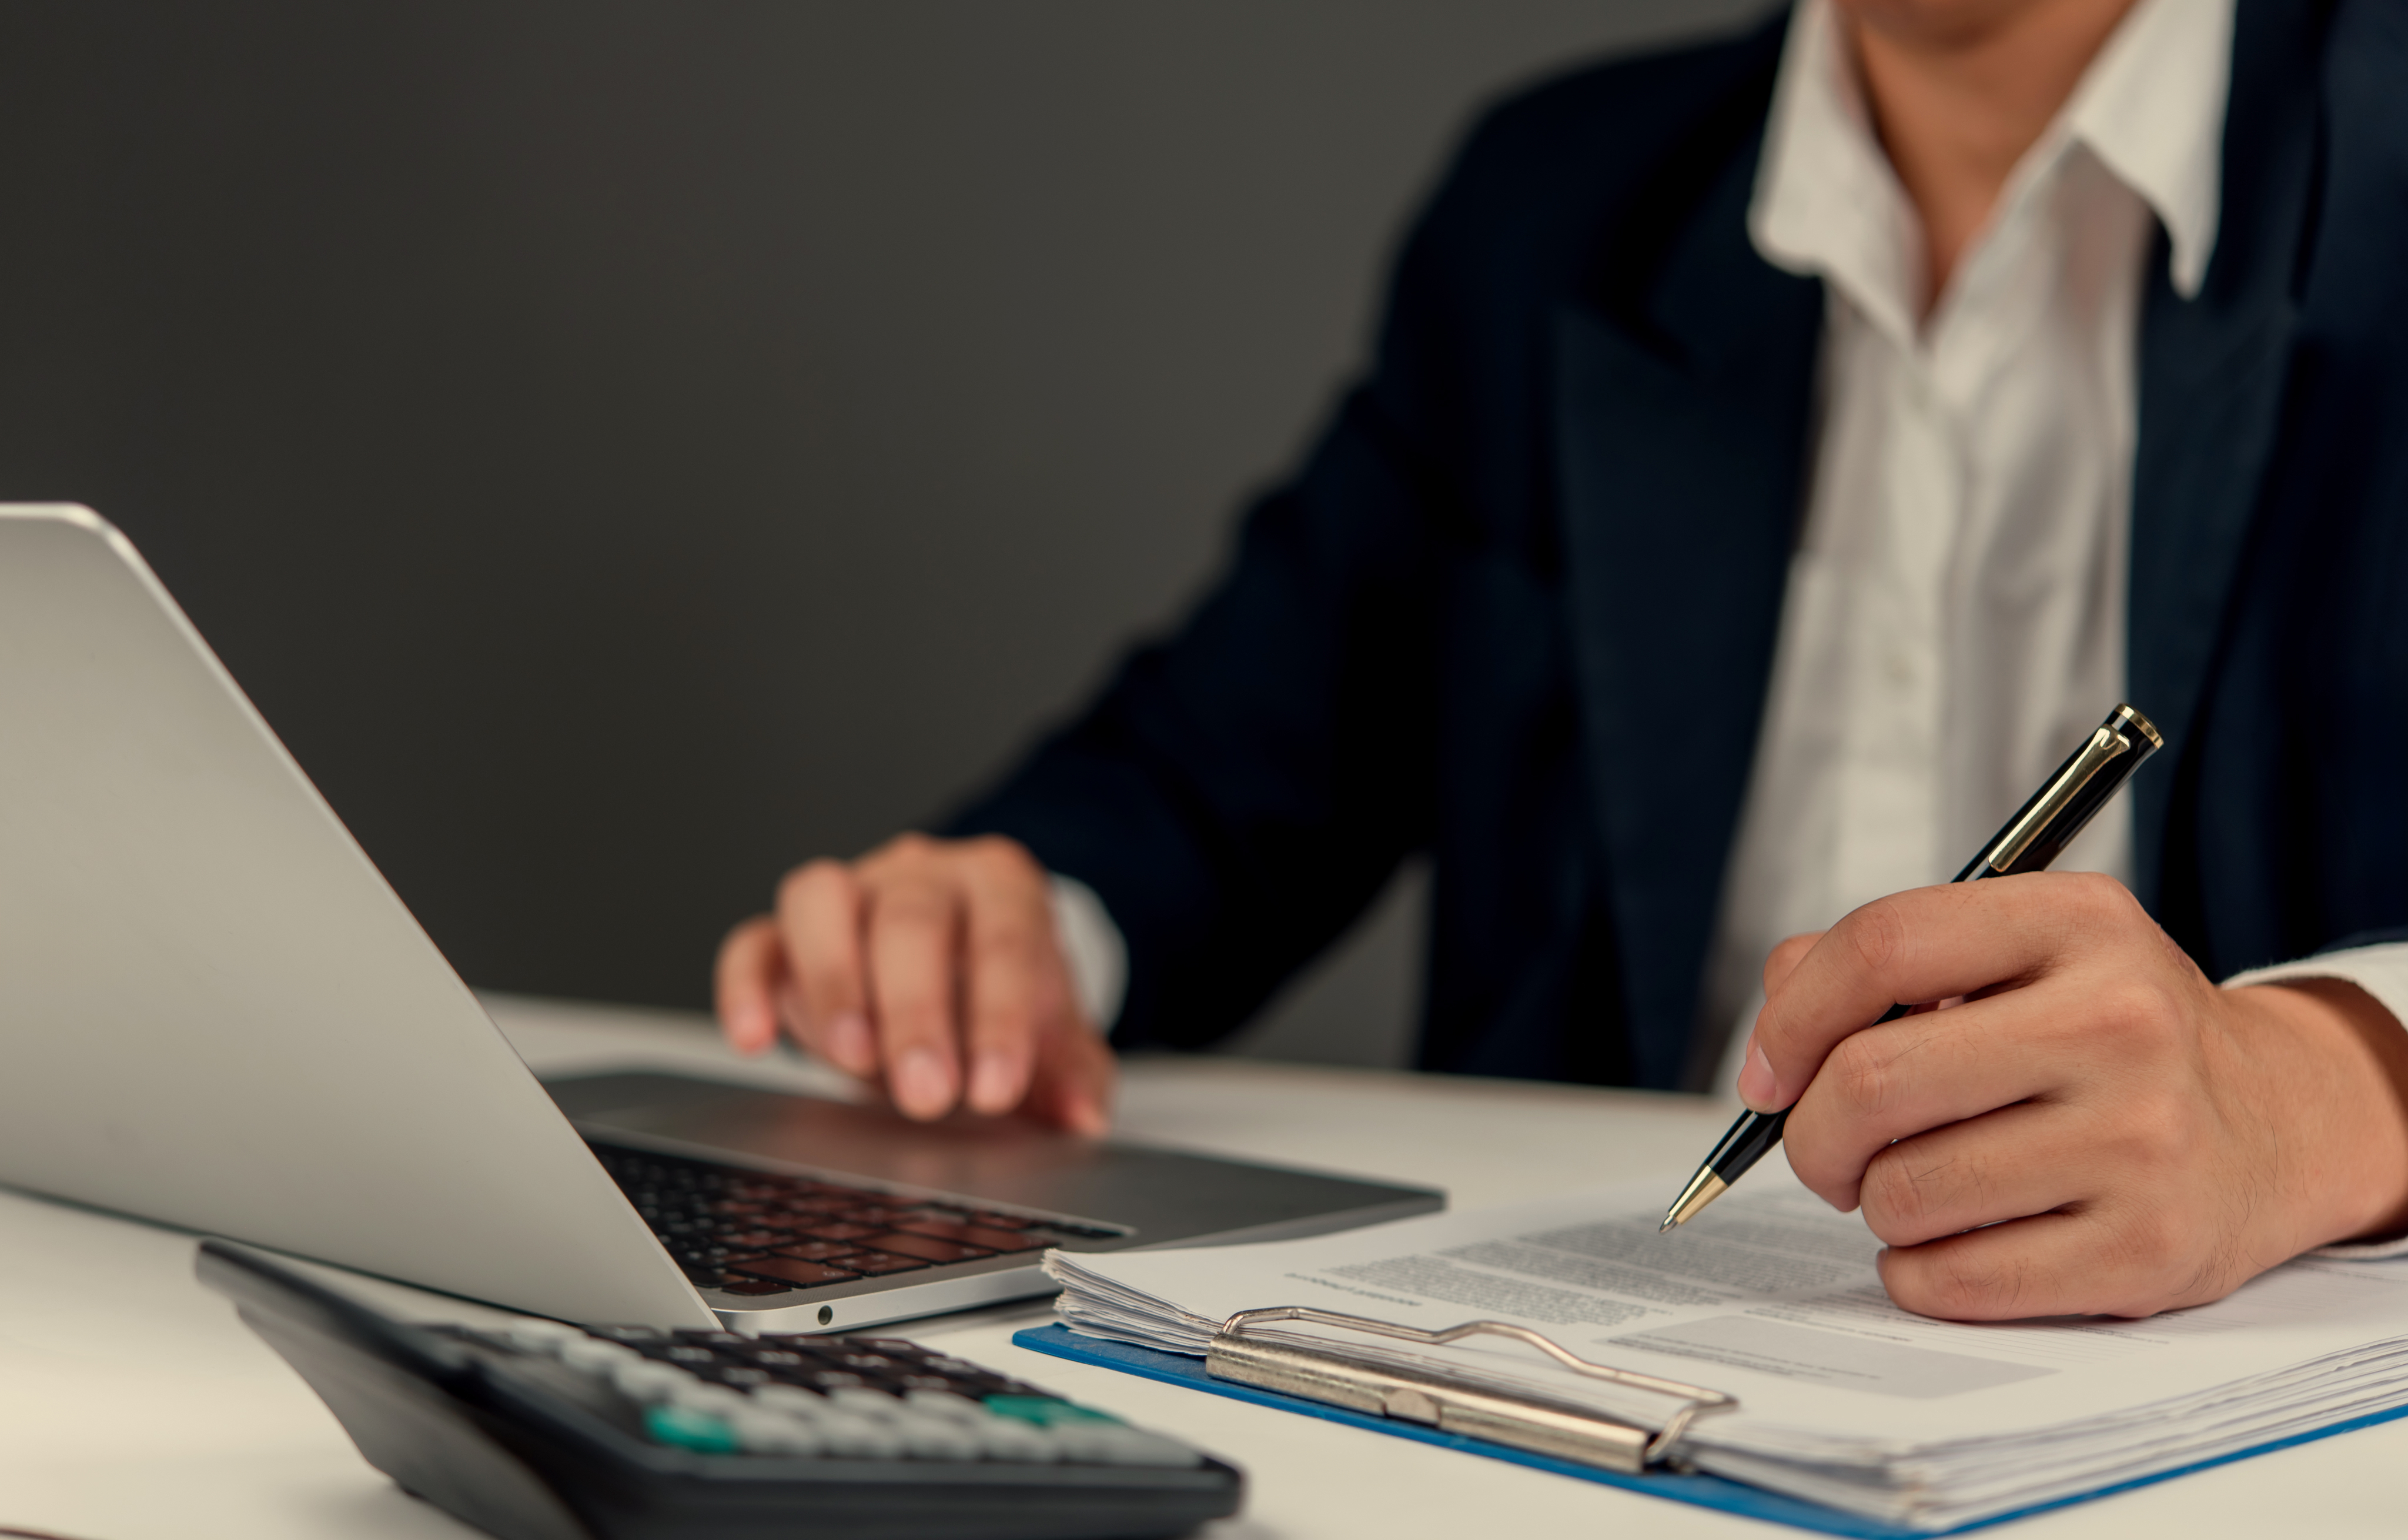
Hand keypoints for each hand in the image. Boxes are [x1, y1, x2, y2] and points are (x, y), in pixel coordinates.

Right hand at [713, 833, 1114, 1133]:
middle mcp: (921, 874)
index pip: (1004, 936)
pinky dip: (745, 986)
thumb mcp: (1057, 1036)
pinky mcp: (785, 934)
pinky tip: (756, 1039)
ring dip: (835, 981)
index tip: (997, 1089)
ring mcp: (849, 893)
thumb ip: (1074, 1074)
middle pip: (912, 919)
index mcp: (1000, 885)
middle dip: (918, 1012)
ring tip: (853, 1061)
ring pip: (822, 901)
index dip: (999, 1015)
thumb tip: (1081, 1118)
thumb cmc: (1005, 998)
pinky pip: (754, 942)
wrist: (965, 971)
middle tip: (928, 1095)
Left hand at [1740, 873, 2407, 1319]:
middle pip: (1872, 1081)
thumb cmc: (2104, 1036)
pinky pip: (1952, 1279)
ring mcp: (2142, 1141)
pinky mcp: (2144, 1252)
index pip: (1881, 946)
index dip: (1791, 1017)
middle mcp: (2119, 1023)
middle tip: (1826, 1148)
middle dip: (1812, 1131)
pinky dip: (1918, 1271)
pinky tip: (1956, 1239)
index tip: (1767, 1071)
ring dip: (1875, 1202)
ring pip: (1901, 1191)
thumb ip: (1881, 966)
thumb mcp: (2019, 954)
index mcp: (2077, 924)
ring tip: (1920, 1184)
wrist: (2272, 1123)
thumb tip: (1773, 1036)